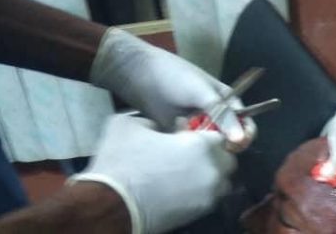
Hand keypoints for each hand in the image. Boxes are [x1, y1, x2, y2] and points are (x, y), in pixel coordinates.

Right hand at [70, 114, 236, 233]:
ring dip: (210, 176)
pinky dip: (200, 193)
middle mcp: (213, 170)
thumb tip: (156, 128)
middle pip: (226, 159)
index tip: (188, 137)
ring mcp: (208, 195)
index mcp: (202, 145)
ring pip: (221, 182)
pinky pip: (209, 199)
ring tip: (186, 175)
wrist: (110, 205)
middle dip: (213, 156)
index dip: (205, 135)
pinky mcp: (198, 214)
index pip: (220, 135)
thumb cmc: (122, 161)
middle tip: (189, 156)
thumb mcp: (129, 125)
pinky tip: (179, 190)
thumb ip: (151, 121)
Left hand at [90, 28, 253, 146]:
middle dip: (222, 146)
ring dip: (203, 149)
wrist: (140, 75)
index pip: (245, 124)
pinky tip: (178, 148)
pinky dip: (187, 151)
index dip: (243, 137)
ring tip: (189, 145)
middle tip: (209, 149)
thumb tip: (241, 140)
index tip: (232, 146)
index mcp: (228, 102)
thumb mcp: (202, 93)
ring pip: (209, 146)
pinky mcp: (180, 135)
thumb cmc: (176, 77)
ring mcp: (197, 126)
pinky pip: (190, 148)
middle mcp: (216, 116)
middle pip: (229, 139)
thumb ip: (223, 115)